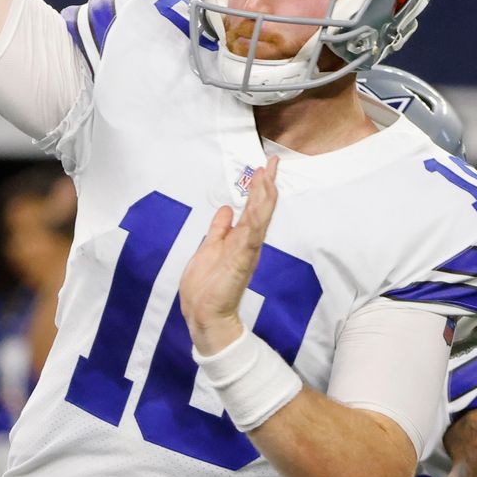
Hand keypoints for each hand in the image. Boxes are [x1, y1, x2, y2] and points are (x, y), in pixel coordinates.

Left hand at [177, 157, 279, 353]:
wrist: (203, 314)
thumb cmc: (206, 286)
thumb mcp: (210, 247)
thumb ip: (219, 229)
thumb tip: (225, 210)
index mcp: (240, 240)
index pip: (252, 208)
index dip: (258, 188)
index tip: (264, 167)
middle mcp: (247, 244)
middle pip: (260, 210)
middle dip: (266, 186)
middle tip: (273, 162)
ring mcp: (246, 252)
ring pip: (259, 219)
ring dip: (264, 197)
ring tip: (269, 176)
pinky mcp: (241, 261)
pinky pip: (252, 235)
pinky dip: (258, 218)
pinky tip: (262, 203)